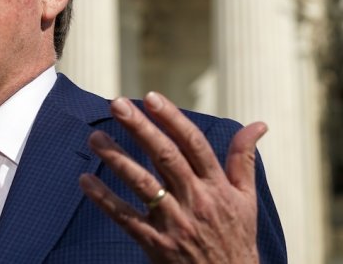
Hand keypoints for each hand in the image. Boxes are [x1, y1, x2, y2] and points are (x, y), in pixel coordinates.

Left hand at [78, 92, 266, 262]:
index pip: (193, 144)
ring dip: (117, 158)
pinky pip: (126, 218)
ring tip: (95, 138)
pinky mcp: (157, 244)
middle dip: (140, 128)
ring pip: (143, 184)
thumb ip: (244, 159)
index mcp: (217, 186)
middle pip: (165, 156)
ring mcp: (175, 223)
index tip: (151, 97)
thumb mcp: (247, 199)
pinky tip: (85, 181)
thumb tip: (258, 124)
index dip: (172, 119)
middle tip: (116, 104)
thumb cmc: (237, 239)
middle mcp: (196, 200)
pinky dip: (105, 199)